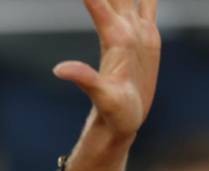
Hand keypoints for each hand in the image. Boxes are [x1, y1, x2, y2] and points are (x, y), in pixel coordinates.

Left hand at [54, 0, 160, 136]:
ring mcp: (135, 29)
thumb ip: (83, 80)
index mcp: (115, 35)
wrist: (123, 120)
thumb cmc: (113, 112)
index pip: (99, 0)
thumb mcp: (101, 97)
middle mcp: (124, 27)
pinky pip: (149, 2)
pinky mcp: (146, 35)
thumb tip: (58, 69)